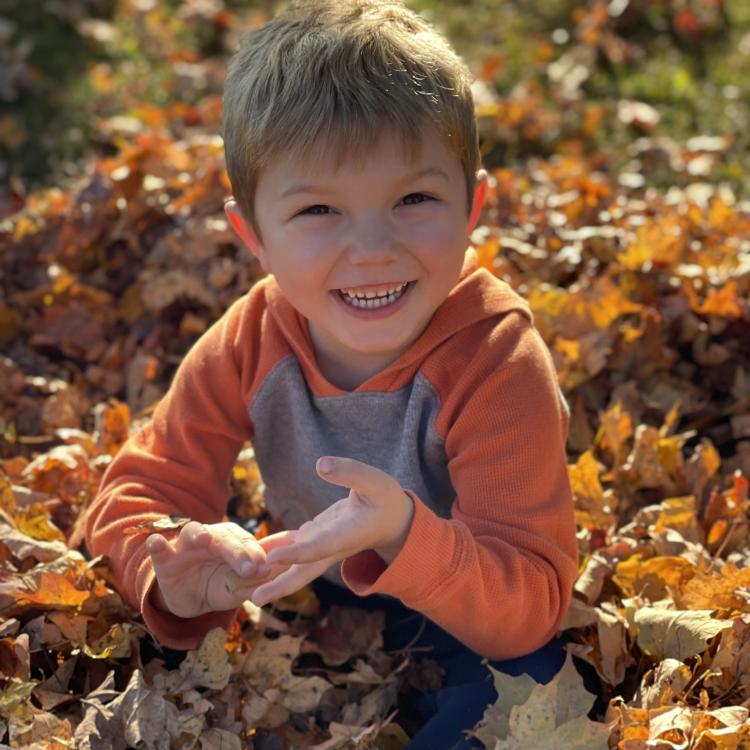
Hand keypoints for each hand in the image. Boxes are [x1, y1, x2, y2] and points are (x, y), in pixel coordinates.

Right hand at [145, 520, 288, 618]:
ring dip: (198, 533)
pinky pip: (159, 548)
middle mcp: (212, 538)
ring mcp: (187, 546)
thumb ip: (251, 584)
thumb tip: (270, 579)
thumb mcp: (236, 589)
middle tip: (249, 567)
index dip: (256, 555)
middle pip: (225, 538)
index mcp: (233, 541)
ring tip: (203, 539)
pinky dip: (157, 543)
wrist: (191, 598)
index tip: (265, 568)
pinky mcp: (165, 559)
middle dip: (237, 551)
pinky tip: (156, 542)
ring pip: (193, 532)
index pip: (247, 543)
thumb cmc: (219, 586)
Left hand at [251, 456, 414, 606]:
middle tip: (255, 599)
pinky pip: (291, 548)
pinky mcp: (316, 536)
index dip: (295, 554)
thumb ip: (350, 472)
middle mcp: (330, 546)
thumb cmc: (386, 499)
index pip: (318, 548)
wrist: (394, 519)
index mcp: (346, 536)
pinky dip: (272, 553)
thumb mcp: (375, 481)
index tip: (272, 559)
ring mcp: (321, 544)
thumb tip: (321, 465)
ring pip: (293, 564)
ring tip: (240, 586)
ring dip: (270, 574)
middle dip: (279, 586)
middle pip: (303, 572)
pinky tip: (251, 554)